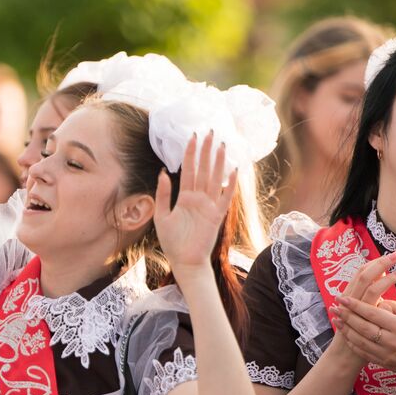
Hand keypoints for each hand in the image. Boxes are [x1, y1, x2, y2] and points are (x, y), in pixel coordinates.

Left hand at [154, 132, 237, 274]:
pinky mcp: (216, 216)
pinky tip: (234, 171)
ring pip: (214, 179)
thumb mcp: (161, 216)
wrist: (184, 261)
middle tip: (210, 133)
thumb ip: (163, 194)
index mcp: (185, 197)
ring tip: (222, 146)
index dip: (190, 154)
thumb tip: (163, 172)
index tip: (193, 137)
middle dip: (206, 151)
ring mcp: (209, 206)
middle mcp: (198, 198)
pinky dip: (229, 185)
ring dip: (218, 163)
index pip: (188, 170)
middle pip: (203, 170)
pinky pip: (225, 198)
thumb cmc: (172, 242)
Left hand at [333, 298, 395, 371]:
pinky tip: (346, 334)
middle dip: (346, 315)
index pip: (373, 314)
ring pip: (360, 341)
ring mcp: (388, 355)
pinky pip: (364, 353)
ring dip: (346, 329)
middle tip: (335, 306)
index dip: (355, 305)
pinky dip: (353, 343)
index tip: (343, 298)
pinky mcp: (386, 364)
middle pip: (362, 327)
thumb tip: (379, 301)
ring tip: (336, 318)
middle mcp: (392, 343)